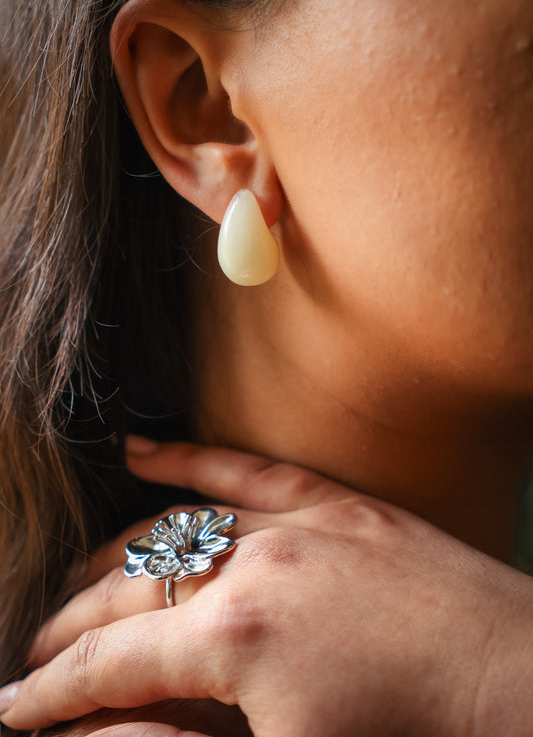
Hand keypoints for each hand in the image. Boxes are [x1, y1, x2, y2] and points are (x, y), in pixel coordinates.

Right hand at [2, 442, 532, 736]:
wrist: (520, 687)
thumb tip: (111, 730)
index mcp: (234, 640)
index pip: (107, 665)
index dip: (48, 694)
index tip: (12, 706)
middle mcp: (255, 565)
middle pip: (127, 591)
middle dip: (66, 628)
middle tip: (35, 651)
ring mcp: (296, 523)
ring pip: (172, 526)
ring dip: (111, 555)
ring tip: (71, 577)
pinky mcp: (335, 503)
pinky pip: (245, 470)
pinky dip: (189, 460)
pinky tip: (140, 451)